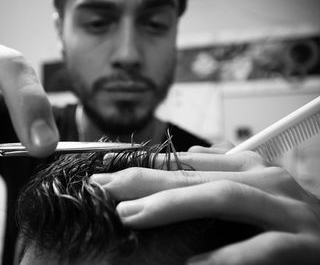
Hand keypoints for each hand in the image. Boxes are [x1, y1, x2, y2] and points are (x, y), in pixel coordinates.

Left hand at [92, 146, 319, 264]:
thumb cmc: (290, 219)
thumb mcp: (256, 188)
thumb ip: (225, 169)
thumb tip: (193, 150)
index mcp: (250, 168)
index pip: (188, 161)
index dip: (146, 164)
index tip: (108, 172)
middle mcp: (264, 181)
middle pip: (195, 175)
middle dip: (145, 180)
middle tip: (105, 188)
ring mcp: (285, 211)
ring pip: (222, 197)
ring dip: (172, 205)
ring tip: (131, 215)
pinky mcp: (302, 245)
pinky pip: (258, 249)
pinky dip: (223, 257)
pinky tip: (190, 264)